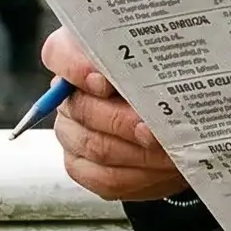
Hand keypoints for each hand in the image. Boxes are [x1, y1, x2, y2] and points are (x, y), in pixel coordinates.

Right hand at [41, 27, 189, 201]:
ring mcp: (72, 133)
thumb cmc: (162, 87)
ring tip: (168, 150)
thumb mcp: (163, 65)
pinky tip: (162, 169)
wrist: (167, 129)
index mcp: (80, 58)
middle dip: (121, 120)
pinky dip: (138, 175)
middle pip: (81, 108)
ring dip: (136, 152)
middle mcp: (70, 96)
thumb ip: (156, 61)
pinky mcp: (82, 167)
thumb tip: (171, 67)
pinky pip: (104, 177)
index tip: (103, 82)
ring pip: (95, 146)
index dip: (75, 68)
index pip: (58, 54)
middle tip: (152, 128)